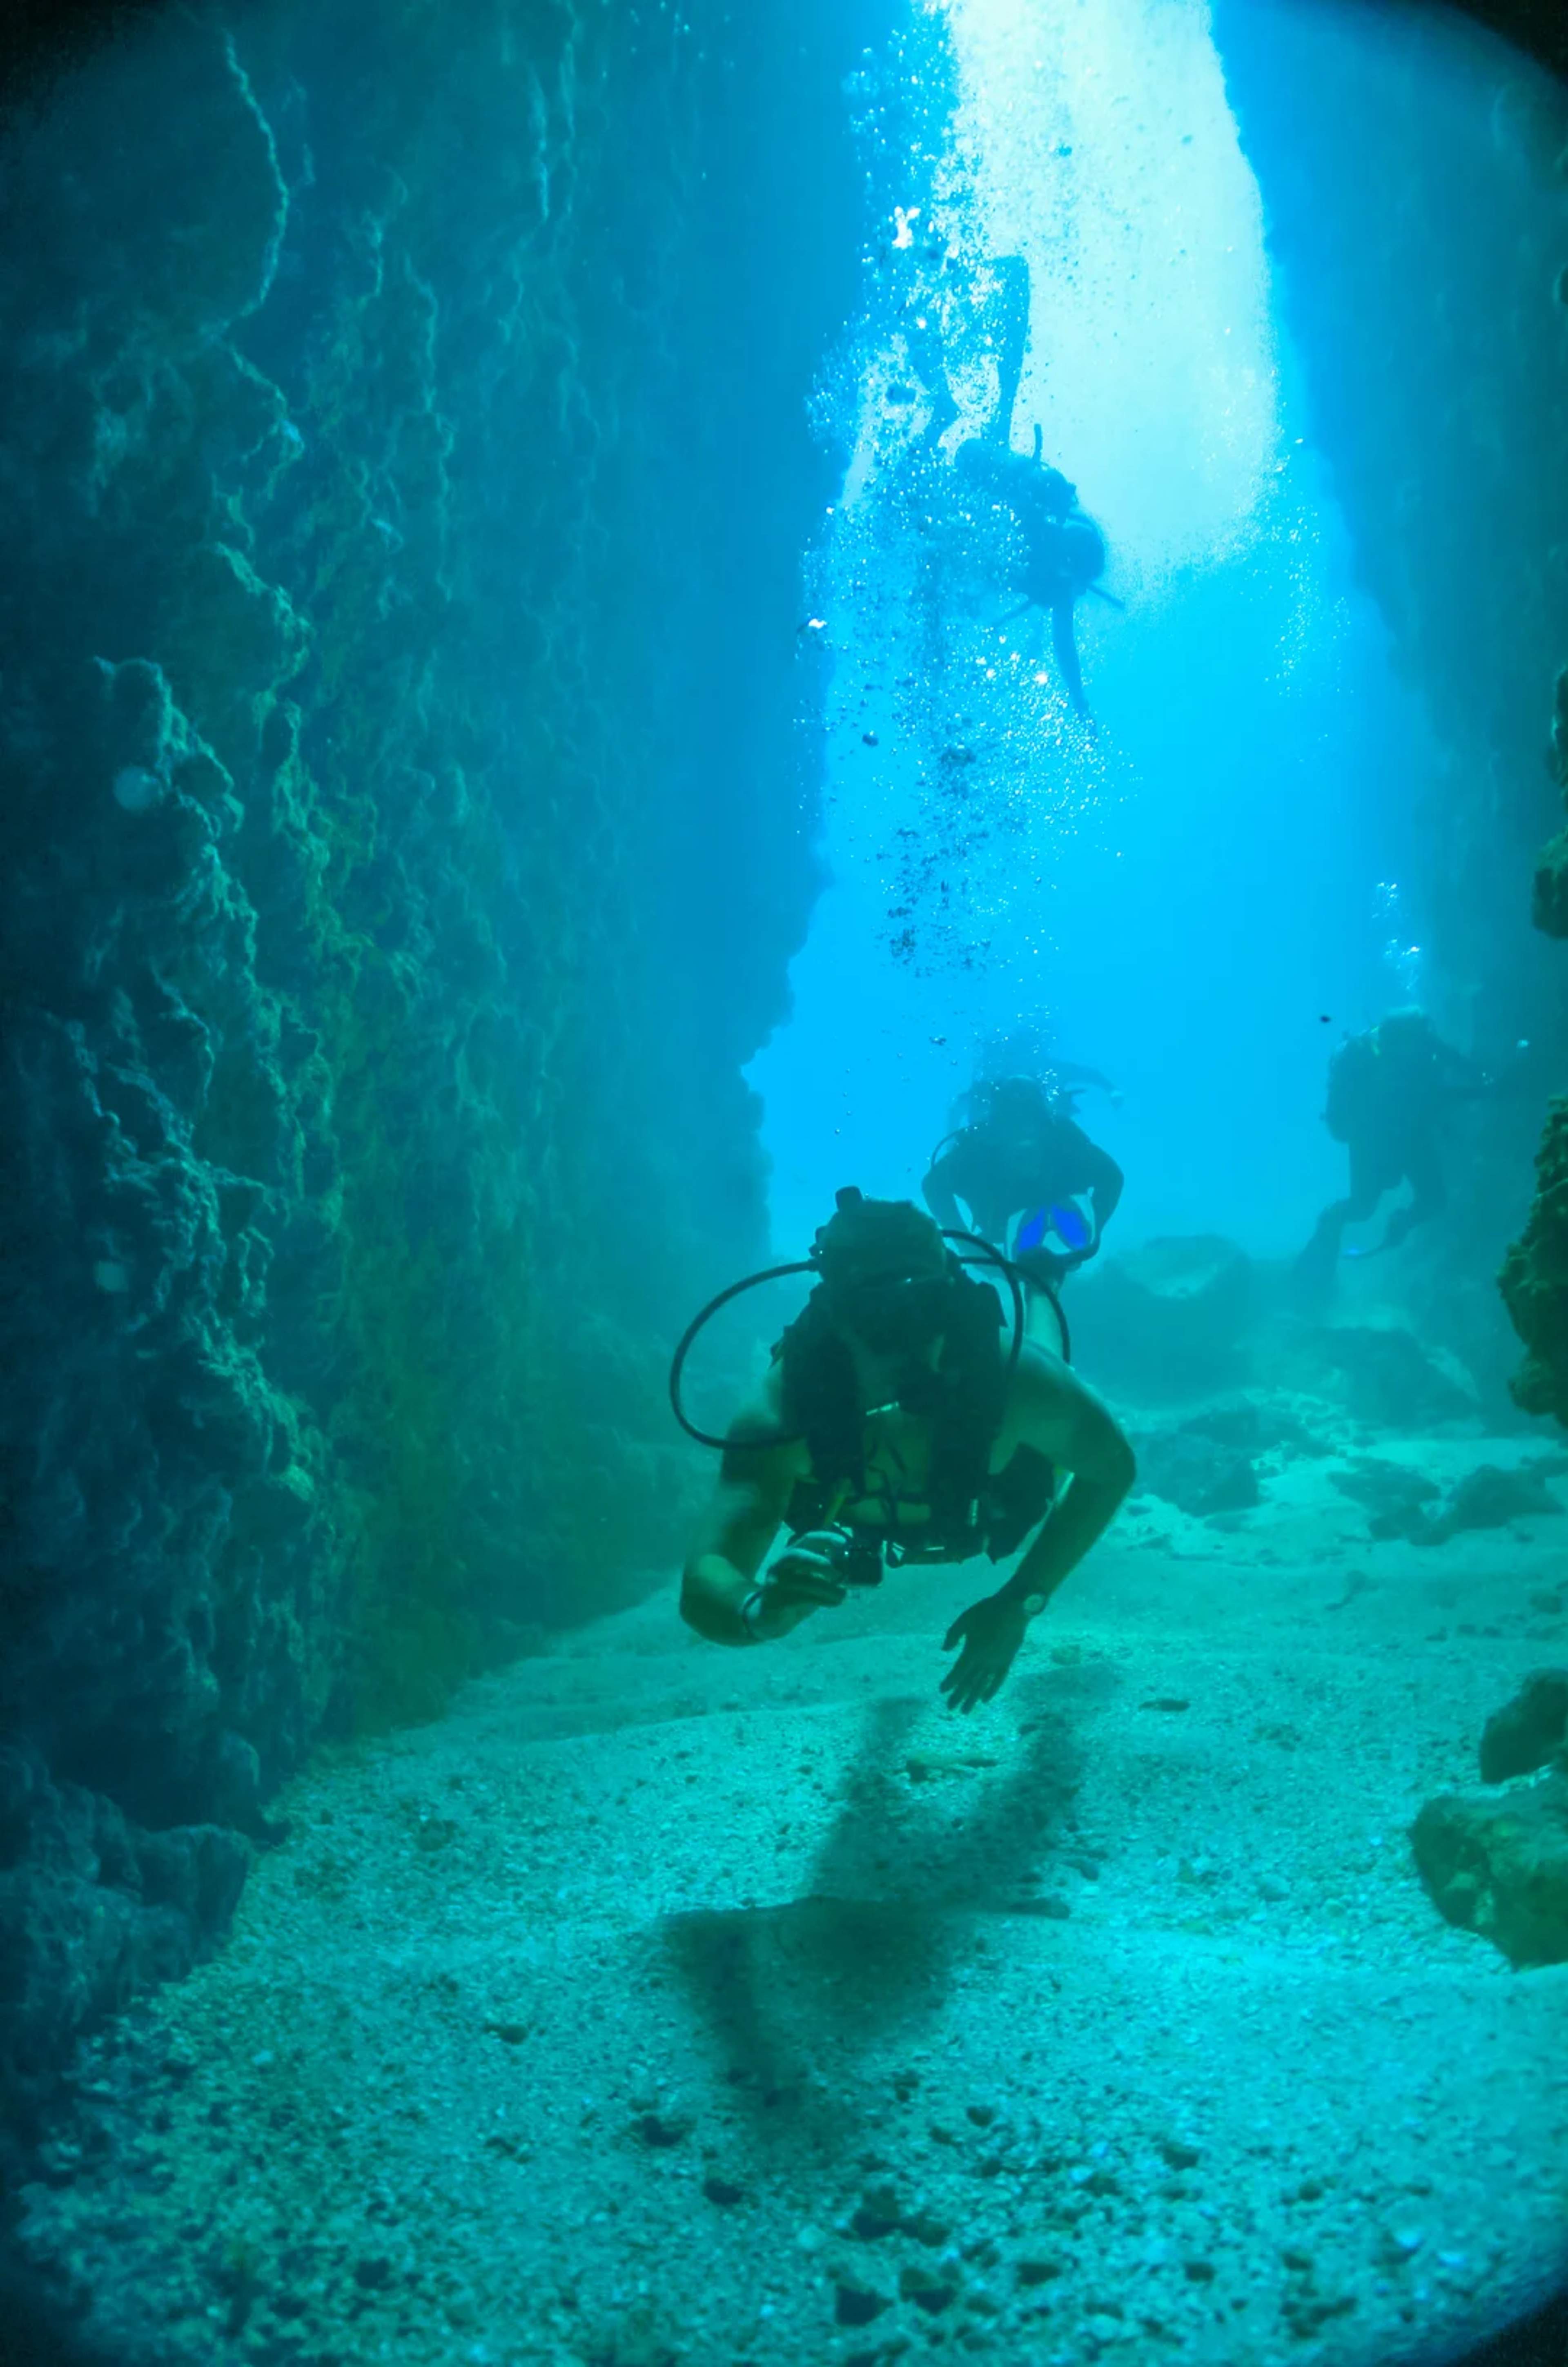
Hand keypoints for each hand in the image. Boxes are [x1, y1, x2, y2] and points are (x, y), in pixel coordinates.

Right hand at [745, 1533, 848, 1638]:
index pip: (806, 1539)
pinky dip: (822, 1600)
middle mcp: (780, 1565)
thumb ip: (825, 1573)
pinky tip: (834, 1603)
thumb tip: (850, 1569)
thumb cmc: (796, 1595)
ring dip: (828, 1588)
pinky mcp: (776, 1601)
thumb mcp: (811, 1581)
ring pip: (803, 1581)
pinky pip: (801, 1598)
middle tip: (838, 1573)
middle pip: (796, 1555)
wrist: (771, 1620)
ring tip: (844, 1595)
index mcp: (791, 1555)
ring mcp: (776, 1583)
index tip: (843, 1542)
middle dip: (819, 1561)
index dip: (825, 1538)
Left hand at [940, 1593, 1028, 1712]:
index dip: (949, 1683)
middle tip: (950, 1708)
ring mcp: (996, 1663)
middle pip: (969, 1683)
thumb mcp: (964, 1619)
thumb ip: (953, 1635)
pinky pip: (998, 1680)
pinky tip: (985, 1699)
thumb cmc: (987, 1611)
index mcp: (972, 1651)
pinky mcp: (1007, 1662)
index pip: (958, 1672)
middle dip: (959, 1696)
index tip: (942, 1691)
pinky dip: (991, 1690)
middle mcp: (984, 1661)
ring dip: (972, 1698)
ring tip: (965, 1711)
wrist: (1013, 1609)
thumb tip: (945, 1650)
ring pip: (982, 1685)